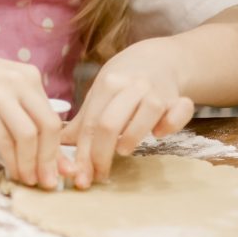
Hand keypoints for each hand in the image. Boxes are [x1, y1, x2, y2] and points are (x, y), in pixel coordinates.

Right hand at [0, 44, 69, 188]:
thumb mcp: (1, 88)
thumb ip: (24, 112)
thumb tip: (47, 148)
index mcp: (28, 77)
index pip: (54, 118)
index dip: (59, 150)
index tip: (61, 171)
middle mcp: (18, 83)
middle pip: (48, 127)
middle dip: (51, 160)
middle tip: (49, 182)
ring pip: (28, 136)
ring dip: (31, 164)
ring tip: (29, 180)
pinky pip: (3, 141)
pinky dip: (12, 161)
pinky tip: (12, 171)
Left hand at [61, 39, 193, 188]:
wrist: (158, 60)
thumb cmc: (123, 83)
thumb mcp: (99, 95)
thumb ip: (83, 123)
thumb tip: (57, 149)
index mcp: (108, 85)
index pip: (90, 124)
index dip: (83, 153)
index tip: (80, 176)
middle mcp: (132, 86)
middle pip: (110, 122)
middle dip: (101, 153)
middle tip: (99, 174)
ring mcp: (157, 91)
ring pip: (146, 114)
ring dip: (132, 136)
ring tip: (123, 151)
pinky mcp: (180, 99)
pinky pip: (179, 112)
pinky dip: (171, 124)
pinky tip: (159, 134)